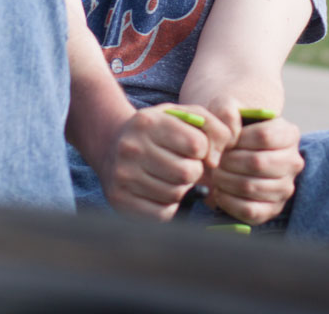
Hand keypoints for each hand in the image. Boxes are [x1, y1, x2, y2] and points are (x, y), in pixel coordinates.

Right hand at [98, 103, 232, 220]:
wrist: (112, 145)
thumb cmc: (158, 131)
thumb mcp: (182, 116)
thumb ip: (212, 126)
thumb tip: (217, 159)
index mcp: (147, 122)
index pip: (197, 144)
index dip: (202, 149)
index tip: (192, 148)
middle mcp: (131, 147)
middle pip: (188, 172)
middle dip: (193, 171)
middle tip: (183, 165)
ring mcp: (123, 175)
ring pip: (176, 194)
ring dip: (181, 189)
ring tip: (169, 177)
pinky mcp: (120, 200)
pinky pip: (162, 213)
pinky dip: (168, 206)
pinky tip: (160, 192)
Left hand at [202, 114, 303, 224]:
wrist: (232, 154)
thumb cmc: (232, 130)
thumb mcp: (228, 109)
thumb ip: (227, 112)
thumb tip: (230, 137)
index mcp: (289, 134)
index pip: (264, 136)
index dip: (238, 139)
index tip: (225, 141)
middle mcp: (293, 162)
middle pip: (258, 163)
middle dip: (228, 162)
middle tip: (216, 160)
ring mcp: (286, 188)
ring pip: (251, 187)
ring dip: (225, 181)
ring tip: (216, 173)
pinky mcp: (273, 209)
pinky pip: (250, 210)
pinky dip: (228, 201)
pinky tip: (220, 191)